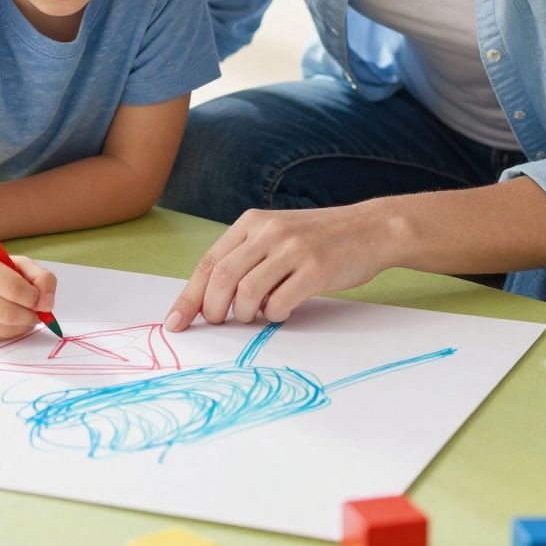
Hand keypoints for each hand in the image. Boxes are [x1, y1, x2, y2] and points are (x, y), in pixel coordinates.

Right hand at [0, 251, 57, 341]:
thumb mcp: (19, 264)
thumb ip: (42, 278)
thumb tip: (48, 305)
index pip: (15, 289)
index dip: (35, 297)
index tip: (40, 297)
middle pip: (9, 314)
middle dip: (31, 315)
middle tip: (37, 310)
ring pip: (5, 330)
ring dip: (24, 325)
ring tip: (25, 313)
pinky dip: (13, 332)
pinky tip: (12, 320)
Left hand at [164, 204, 388, 330]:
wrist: (370, 229)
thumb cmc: (318, 238)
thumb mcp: (276, 234)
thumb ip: (246, 257)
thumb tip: (209, 297)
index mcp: (252, 222)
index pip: (209, 263)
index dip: (188, 296)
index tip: (175, 323)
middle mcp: (268, 231)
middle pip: (221, 278)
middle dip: (212, 310)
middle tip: (219, 323)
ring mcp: (293, 249)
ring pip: (246, 293)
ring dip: (246, 314)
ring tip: (257, 314)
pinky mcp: (316, 269)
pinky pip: (280, 303)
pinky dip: (275, 315)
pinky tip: (283, 310)